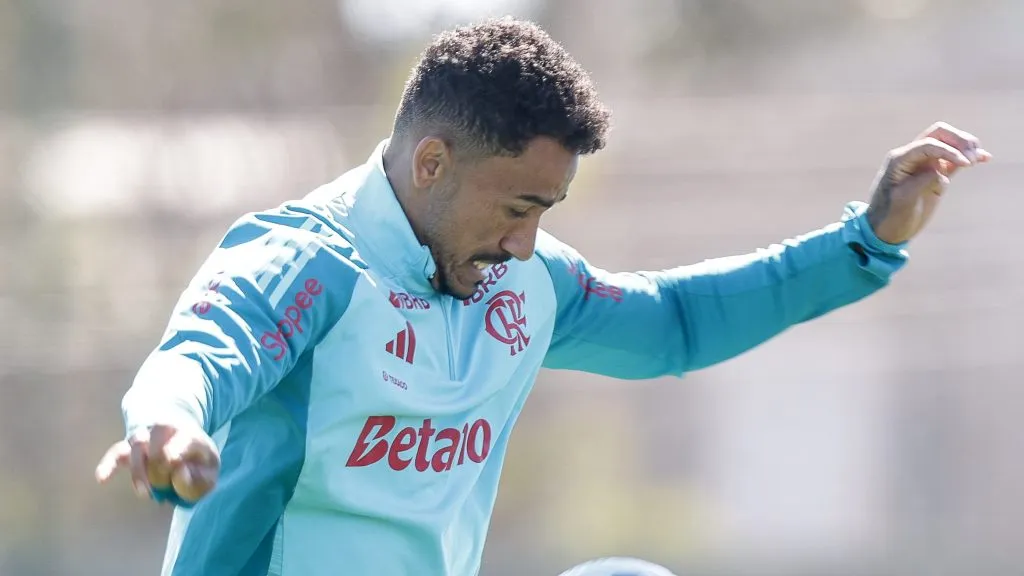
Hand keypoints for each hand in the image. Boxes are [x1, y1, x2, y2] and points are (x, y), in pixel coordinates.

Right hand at [95, 423, 220, 504]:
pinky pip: (116, 453)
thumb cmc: (196, 461)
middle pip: (157, 441)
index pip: (184, 440)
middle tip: (164, 488)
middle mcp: (165, 431)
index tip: (176, 468)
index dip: (178, 453)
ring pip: (137, 446)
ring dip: (139, 470)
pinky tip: (102, 478)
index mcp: (190, 435)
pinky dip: (108, 464)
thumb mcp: (209, 472)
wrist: (179, 436)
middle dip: (159, 466)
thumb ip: (200, 480)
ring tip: (146, 493)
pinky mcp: (128, 448)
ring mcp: (145, 438)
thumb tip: (179, 476)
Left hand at [866, 121, 990, 244]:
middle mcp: (912, 158)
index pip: (928, 145)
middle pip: (939, 135)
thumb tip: (940, 171)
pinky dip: (967, 158)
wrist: (885, 231)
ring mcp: (924, 166)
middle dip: (958, 140)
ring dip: (965, 147)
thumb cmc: (889, 216)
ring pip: (948, 145)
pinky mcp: (935, 176)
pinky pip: (953, 162)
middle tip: (972, 157)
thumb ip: (922, 181)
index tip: (965, 164)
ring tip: (978, 158)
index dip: (949, 150)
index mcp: (899, 160)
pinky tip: (984, 157)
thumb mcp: (903, 199)